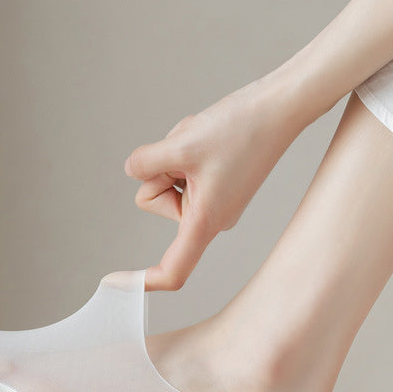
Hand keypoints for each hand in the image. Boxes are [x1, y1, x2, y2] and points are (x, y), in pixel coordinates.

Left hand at [124, 78, 303, 290]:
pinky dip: (183, 154)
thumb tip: (133, 171)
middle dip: (159, 171)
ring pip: (164, 182)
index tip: (115, 281)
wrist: (277, 110)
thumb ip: (145, 163)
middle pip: (154, 201)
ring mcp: (213, 202)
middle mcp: (210, 219)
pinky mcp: (215, 187)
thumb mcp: (181, 144)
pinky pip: (180, 172)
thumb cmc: (240, 130)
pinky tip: (207, 142)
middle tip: (189, 152)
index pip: (173, 269)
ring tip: (202, 144)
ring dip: (172, 158)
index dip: (144, 280)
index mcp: (205, 221)